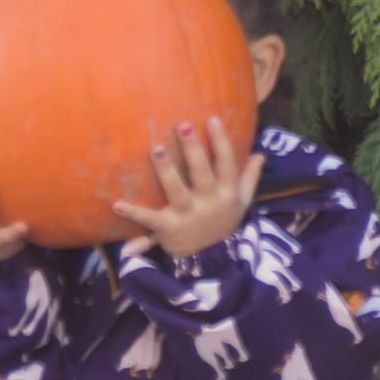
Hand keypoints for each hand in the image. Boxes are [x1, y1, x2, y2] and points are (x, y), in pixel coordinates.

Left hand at [113, 117, 261, 258]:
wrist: (211, 261)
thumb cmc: (222, 222)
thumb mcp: (241, 202)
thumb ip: (249, 178)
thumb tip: (261, 154)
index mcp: (226, 194)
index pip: (226, 164)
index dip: (220, 142)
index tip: (212, 119)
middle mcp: (209, 204)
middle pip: (202, 173)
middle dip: (193, 150)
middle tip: (183, 125)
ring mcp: (188, 217)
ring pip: (177, 191)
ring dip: (166, 171)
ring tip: (155, 148)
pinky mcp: (168, 229)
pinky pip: (150, 220)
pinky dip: (134, 213)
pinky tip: (117, 204)